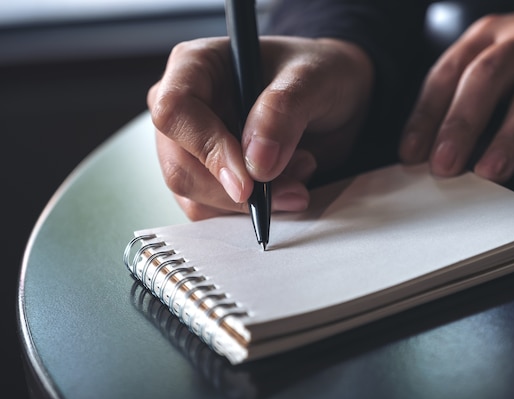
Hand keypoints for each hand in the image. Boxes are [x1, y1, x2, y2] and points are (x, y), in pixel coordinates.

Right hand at [147, 36, 372, 219]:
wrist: (334, 101)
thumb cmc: (316, 75)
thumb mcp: (313, 78)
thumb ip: (283, 111)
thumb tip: (255, 162)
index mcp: (194, 66)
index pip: (174, 112)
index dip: (207, 149)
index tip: (249, 180)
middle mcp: (185, 109)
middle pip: (180, 167)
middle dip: (238, 190)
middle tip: (292, 188)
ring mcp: (192, 148)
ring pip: (196, 198)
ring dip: (253, 202)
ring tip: (300, 171)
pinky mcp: (209, 178)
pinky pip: (216, 212)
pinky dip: (256, 209)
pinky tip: (289, 182)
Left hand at [399, 0, 513, 182]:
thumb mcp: (498, 55)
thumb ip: (465, 93)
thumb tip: (427, 149)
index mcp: (489, 36)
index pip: (448, 73)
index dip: (426, 115)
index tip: (411, 154)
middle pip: (488, 79)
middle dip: (462, 124)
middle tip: (444, 166)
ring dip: (512, 137)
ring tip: (492, 172)